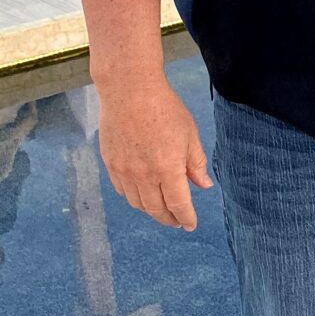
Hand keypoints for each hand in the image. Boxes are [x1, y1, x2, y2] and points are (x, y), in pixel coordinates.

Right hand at [97, 76, 211, 230]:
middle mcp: (143, 175)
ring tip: (162, 210)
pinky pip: (122, 190)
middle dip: (169, 219)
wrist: (129, 90)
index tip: (191, 224)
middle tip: (177, 221)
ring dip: (151, 210)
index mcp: (167, 169)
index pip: (178, 204)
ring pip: (137, 203)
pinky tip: (142, 194)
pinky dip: (134, 197)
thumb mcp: (189, 134)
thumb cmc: (164, 108)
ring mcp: (124, 171)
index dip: (186, 217)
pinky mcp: (110, 163)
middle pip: (156, 209)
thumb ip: (196, 163)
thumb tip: (203, 185)